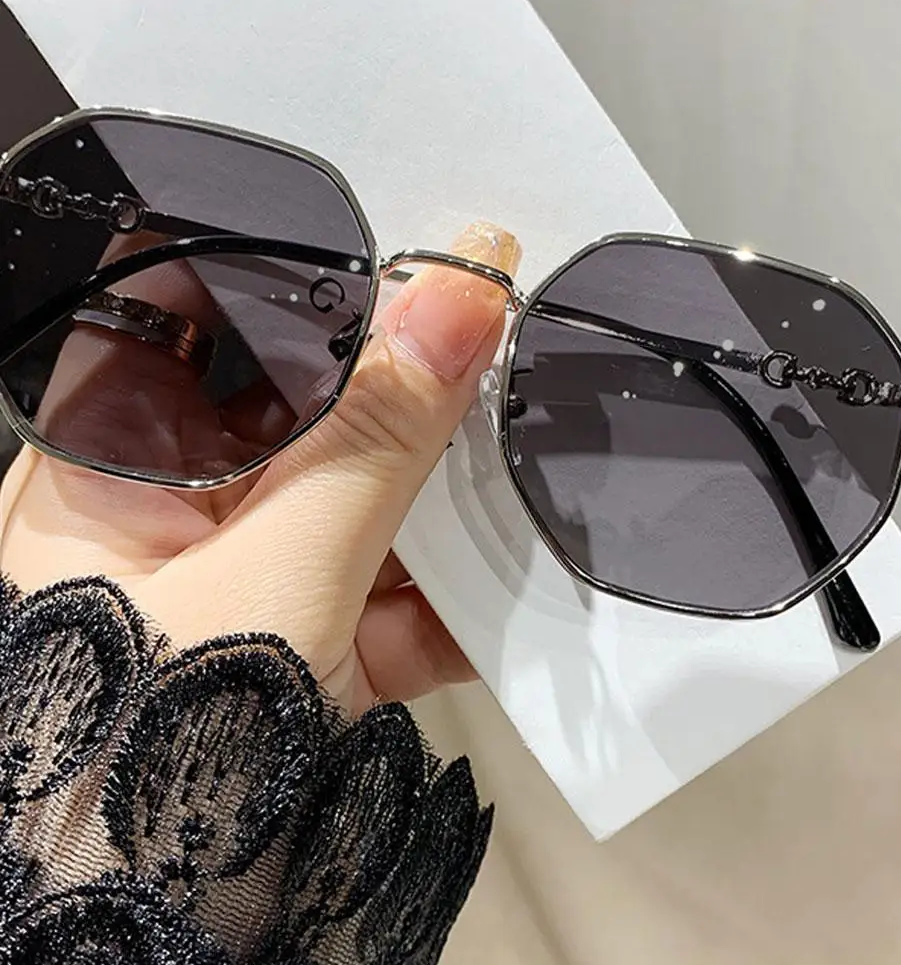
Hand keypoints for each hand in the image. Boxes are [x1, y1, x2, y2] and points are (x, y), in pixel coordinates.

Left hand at [0, 221, 521, 711]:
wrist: (158, 919)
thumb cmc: (149, 740)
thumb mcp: (276, 568)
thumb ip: (372, 437)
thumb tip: (451, 299)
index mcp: (123, 462)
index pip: (217, 322)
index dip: (317, 281)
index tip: (417, 256)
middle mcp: (191, 509)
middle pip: (315, 411)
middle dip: (410, 390)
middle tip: (495, 342)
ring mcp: (267, 575)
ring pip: (373, 497)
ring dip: (452, 489)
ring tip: (523, 445)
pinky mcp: (324, 639)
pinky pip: (404, 588)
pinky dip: (463, 585)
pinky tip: (517, 561)